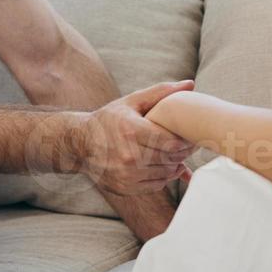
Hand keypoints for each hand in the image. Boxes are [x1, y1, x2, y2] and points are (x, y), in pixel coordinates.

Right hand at [71, 80, 196, 195]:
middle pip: (170, 158)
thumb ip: (161, 92)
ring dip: (175, 164)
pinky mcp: (125, 187)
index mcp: (131, 131)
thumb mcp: (132, 101)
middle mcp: (128, 156)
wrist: (80, 143)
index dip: (186, 141)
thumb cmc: (110, 119)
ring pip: (166, 173)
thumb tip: (190, 84)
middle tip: (188, 145)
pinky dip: (164, 176)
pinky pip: (156, 185)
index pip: (171, 142)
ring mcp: (125, 174)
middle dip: (183, 152)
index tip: (191, 136)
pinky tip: (162, 164)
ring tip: (175, 154)